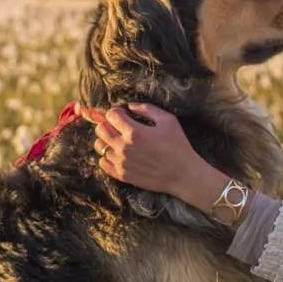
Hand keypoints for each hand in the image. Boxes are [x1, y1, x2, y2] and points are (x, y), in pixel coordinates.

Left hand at [86, 103, 227, 211]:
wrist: (183, 175)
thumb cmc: (178, 146)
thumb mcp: (168, 120)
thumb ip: (147, 109)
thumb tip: (130, 106)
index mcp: (134, 132)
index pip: (111, 115)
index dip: (117, 112)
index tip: (124, 115)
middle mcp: (124, 147)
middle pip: (100, 129)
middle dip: (109, 124)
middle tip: (120, 127)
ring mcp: (121, 162)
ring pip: (99, 146)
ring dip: (107, 140)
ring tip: (120, 141)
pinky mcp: (122, 175)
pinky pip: (102, 162)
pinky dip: (107, 156)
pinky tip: (119, 155)